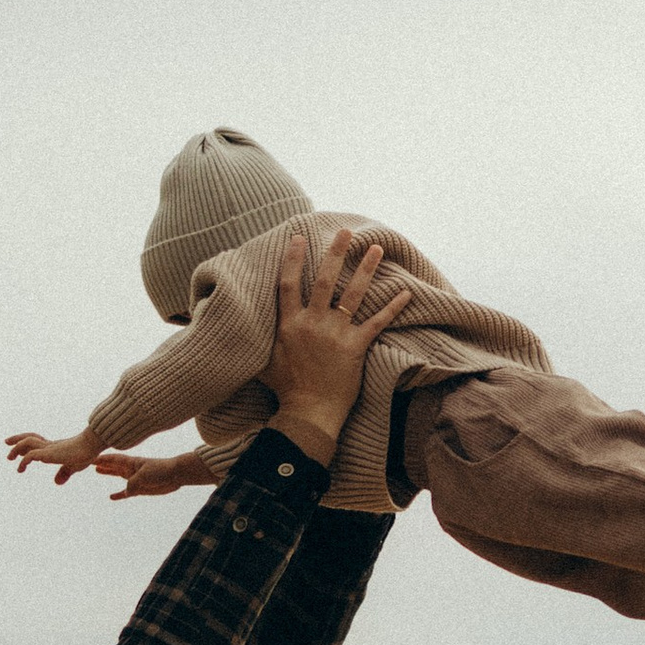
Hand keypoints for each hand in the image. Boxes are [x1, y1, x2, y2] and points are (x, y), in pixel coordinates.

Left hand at [7, 430, 104, 486]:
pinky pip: (31, 455)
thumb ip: (65, 473)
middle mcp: (50, 445)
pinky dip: (23, 461)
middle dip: (17, 439)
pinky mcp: (48, 453)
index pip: (38, 442)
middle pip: (30, 437)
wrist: (91, 445)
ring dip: (16, 448)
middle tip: (6, 442)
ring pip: (27, 441)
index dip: (28, 445)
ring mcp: (48, 448)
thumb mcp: (74, 466)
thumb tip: (56, 482)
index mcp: (56, 447)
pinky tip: (20, 469)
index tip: (20, 451)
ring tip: (10, 458)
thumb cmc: (86, 454)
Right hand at [93, 449, 221, 502]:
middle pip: (113, 465)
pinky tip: (111, 497)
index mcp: (131, 463)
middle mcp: (131, 469)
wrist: (176, 475)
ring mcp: (135, 478)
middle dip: (102, 463)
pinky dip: (119, 494)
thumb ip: (132, 483)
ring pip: (118, 475)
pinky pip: (126, 492)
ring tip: (97, 471)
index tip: (90, 457)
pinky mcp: (140, 489)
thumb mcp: (144, 476)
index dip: (102, 458)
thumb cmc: (161, 470)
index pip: (113, 459)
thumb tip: (126, 491)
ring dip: (108, 473)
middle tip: (89, 461)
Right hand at [266, 228, 416, 457]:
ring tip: (377, 249)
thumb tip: (238, 328)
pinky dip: (392, 307)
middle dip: (335, 253)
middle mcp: (312, 323)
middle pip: (324, 280)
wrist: (308, 413)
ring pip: (353, 294)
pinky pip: (377, 322)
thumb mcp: (263, 361)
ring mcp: (335, 333)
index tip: (300, 237)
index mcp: (289, 324)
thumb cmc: (285, 390)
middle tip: (346, 232)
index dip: (294, 259)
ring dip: (366, 269)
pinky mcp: (355, 347)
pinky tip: (407, 292)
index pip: (288, 284)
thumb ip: (258, 340)